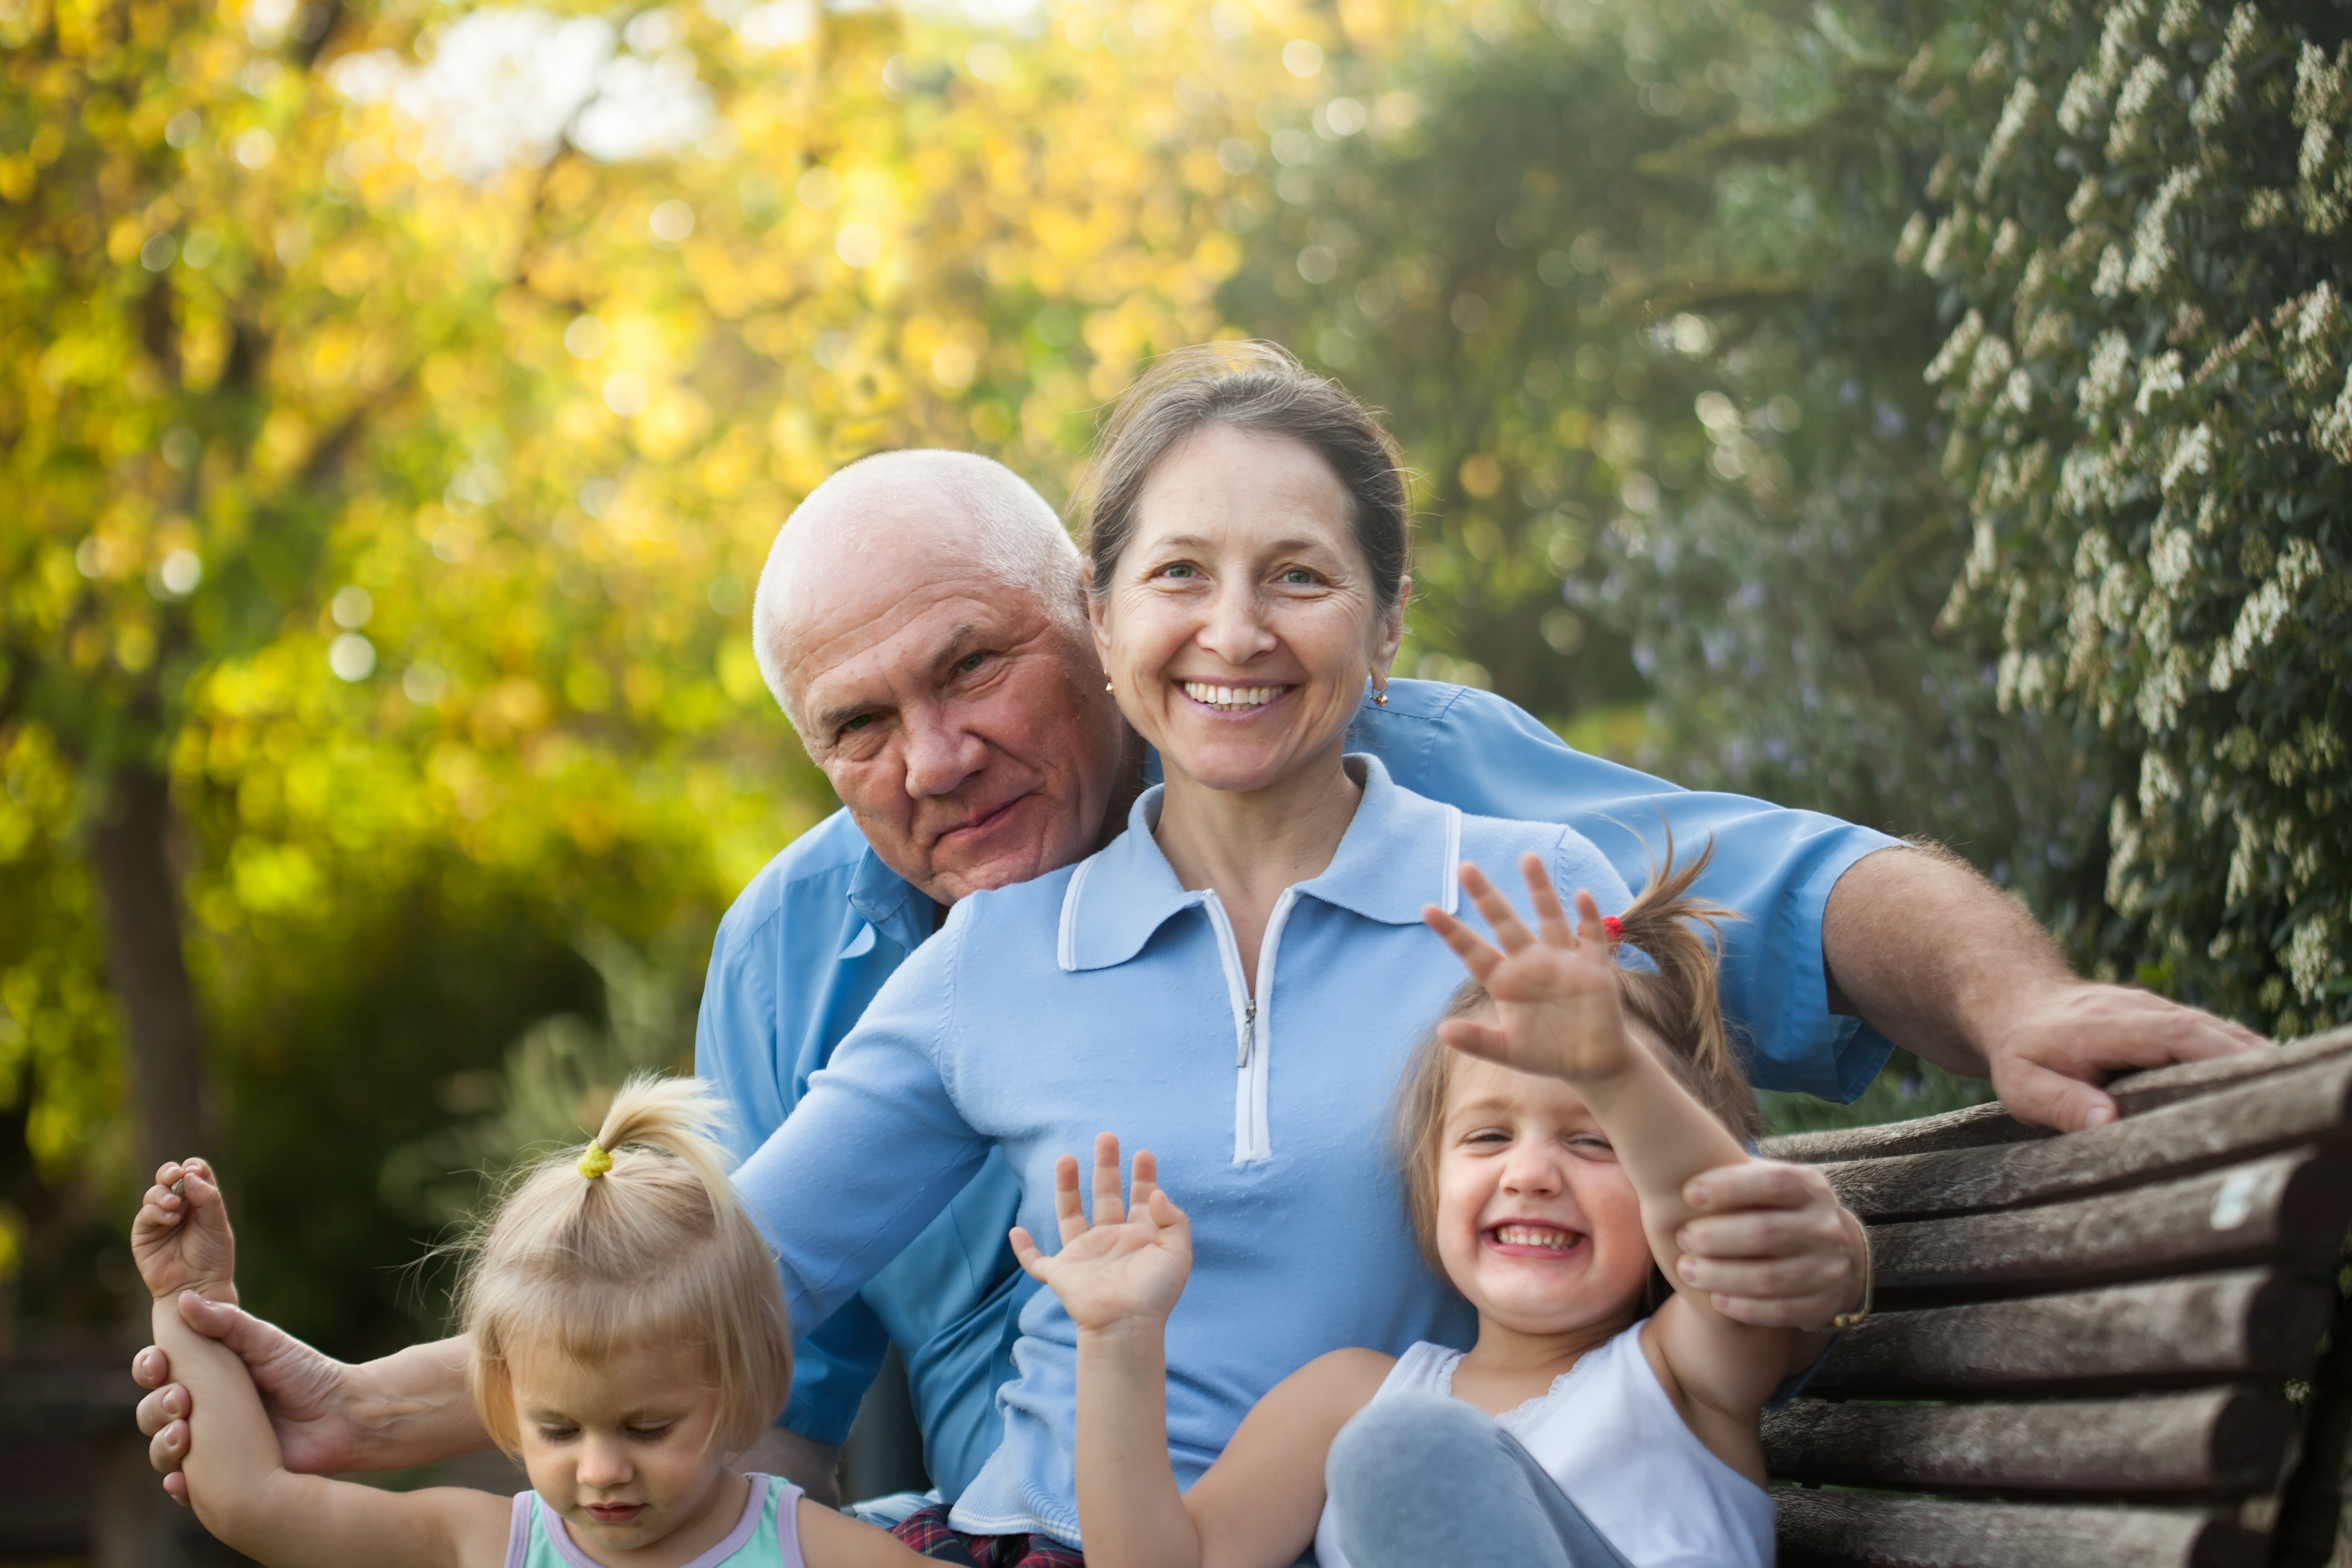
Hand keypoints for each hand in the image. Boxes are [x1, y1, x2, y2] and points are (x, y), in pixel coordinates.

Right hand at [132, 1159, 237, 1304]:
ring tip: (175, 1206)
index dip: (193, 1167)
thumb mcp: (217, 1225)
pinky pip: (145, 1214)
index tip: (193, 1170)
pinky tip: (170, 1218)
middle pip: (169, 1176)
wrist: (198, 1286)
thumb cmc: (212, 1257)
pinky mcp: (144, 1233)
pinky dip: (156, 1211)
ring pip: (155, 1193)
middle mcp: (179, 1205)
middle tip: (176, 1176)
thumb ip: (208, 1199)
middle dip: (170, 1172)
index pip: (195, 1172)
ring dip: (163, 1194)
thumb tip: (189, 1176)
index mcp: (200, 1200)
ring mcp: (160, 1218)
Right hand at [134, 1301, 365, 1498]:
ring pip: (163, 1450)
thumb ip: (228, 1322)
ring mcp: (208, 1447)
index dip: (148, 1367)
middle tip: (179, 1400)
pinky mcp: (223, 1478)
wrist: (342, 1416)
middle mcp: (198, 1412)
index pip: (157, 1373)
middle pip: (152, 1413)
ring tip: (183, 1434)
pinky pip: (188, 1488)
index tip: (158, 1361)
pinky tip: (178, 1480)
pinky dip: (178, 1485)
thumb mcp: (268, 1342)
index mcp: (203, 1377)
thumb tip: (185, 1299)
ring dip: (163, 1444)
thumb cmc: (305, 1373)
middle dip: (155, 1407)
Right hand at [1009, 1133, 1192, 1333]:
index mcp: (1139, 1237)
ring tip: (1066, 1158)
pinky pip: (1037, 1262)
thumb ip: (1173, 1220)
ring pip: (1071, 1215)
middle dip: (1106, 1167)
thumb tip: (1157, 1193)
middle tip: (1106, 1138)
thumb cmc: (1154, 1293)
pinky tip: (1016, 1232)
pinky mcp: (1062, 1273)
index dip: (1143, 1177)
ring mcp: (1085, 1256)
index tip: (1143, 1153)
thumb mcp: (1177, 1253)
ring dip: (1067, 1187)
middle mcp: (1111, 1241)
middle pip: (1106, 1196)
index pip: (1141, 1199)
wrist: (1126, 1325)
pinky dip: (1024, 1250)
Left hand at [1423, 855, 1628, 1082]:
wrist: (1590, 1062)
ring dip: (1539, 889)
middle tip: (1465, 867)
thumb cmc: (1545, 1053)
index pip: (1473, 951)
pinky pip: (1592, 938)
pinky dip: (1589, 918)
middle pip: (1504, 922)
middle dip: (1486, 896)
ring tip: (1527, 858)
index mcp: (1505, 981)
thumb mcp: (1508, 1051)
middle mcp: (1530, 963)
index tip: (1426, 909)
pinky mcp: (1593, 968)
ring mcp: (1562, 961)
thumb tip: (1441, 1031)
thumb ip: (1477, 1041)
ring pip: (1548, 917)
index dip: (1451, 932)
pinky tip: (1582, 896)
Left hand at [1671, 1161, 1863, 1330]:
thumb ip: (1738, 1176)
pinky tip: (1716, 1299)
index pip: (1772, 1183)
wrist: (1835, 1252)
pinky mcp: (1823, 1305)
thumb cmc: (1779, 1209)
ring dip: (1720, 1276)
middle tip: (1682, 1237)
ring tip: (1687, 1270)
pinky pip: (1779, 1311)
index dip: (1728, 1188)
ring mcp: (1828, 1269)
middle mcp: (1825, 1227)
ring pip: (1767, 1278)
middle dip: (1715, 1237)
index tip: (1688, 1193)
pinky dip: (1744, 1307)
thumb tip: (1683, 1159)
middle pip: (1764, 1232)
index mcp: (1811, 1189)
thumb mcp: (1770, 1184)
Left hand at [1983, 979, 2266, 1130]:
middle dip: (2259, 1066)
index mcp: (2113, 1026)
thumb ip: (2058, 1102)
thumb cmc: (2019, 1052)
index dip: (2224, 1058)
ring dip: (2261, 1064)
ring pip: (2226, 1034)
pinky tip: (2271, 1091)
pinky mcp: (2173, 1023)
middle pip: (2218, 1034)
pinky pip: (2219, 1038)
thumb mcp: (2020, 1084)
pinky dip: (2247, 1059)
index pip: (2181, 1037)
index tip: (2261, 1084)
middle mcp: (2147, 1011)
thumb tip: (2107, 1121)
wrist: (2017, 1002)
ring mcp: (2164, 1013)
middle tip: (2296, 1102)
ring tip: (2294, 1102)